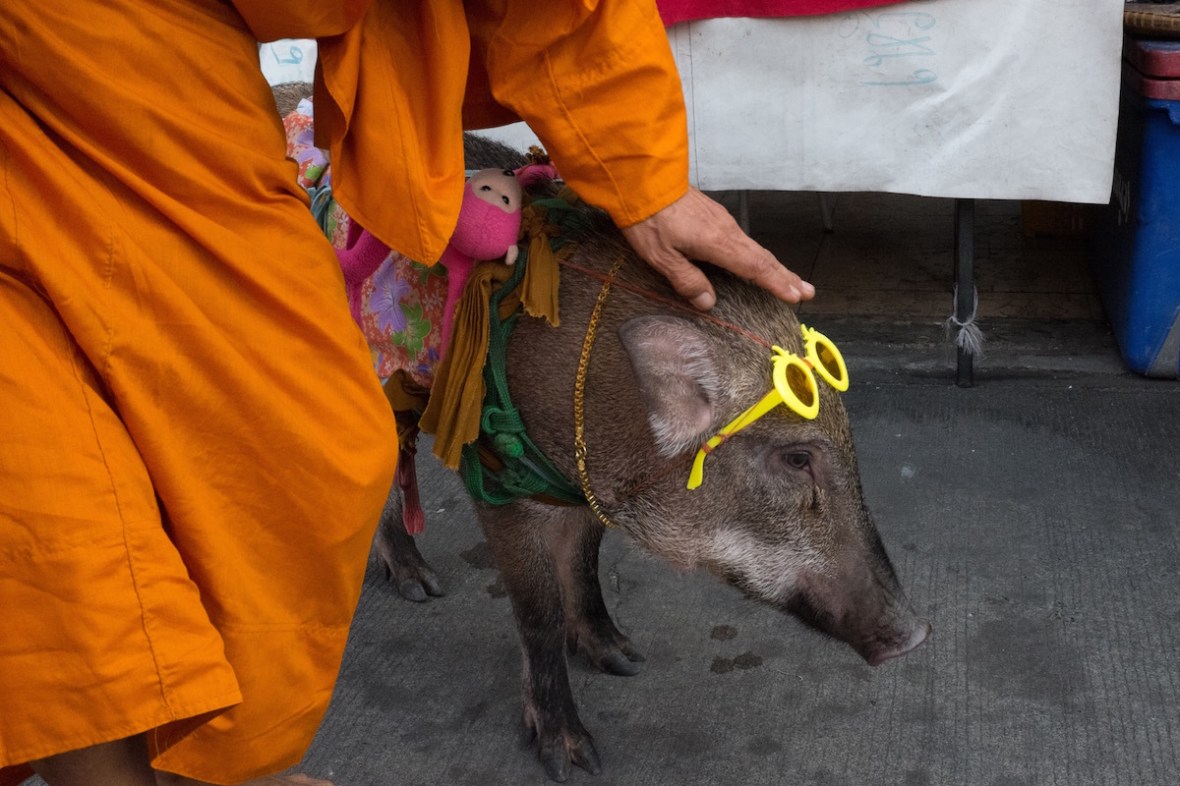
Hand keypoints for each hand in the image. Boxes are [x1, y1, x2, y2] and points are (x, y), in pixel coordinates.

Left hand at [620, 186, 814, 309]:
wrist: (642, 178)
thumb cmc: (649, 219)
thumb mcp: (662, 258)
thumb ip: (687, 281)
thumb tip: (708, 303)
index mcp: (718, 243)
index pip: (755, 268)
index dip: (776, 283)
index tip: (796, 296)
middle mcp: (726, 230)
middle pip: (762, 257)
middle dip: (785, 276)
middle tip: (806, 292)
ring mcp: (721, 221)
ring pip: (753, 248)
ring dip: (773, 266)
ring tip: (788, 281)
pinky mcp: (713, 216)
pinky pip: (741, 240)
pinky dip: (756, 254)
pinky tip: (754, 262)